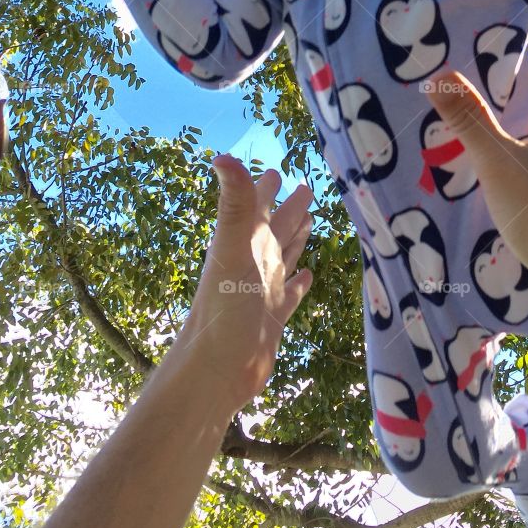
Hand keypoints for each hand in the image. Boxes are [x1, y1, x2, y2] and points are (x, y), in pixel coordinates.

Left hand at [173, 155, 313, 413]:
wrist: (217, 371)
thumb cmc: (225, 310)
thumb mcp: (234, 251)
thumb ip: (235, 206)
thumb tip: (222, 156)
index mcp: (244, 244)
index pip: (257, 208)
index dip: (264, 188)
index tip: (276, 169)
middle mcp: (254, 263)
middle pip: (275, 228)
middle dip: (288, 208)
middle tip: (305, 186)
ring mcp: (263, 291)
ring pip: (284, 255)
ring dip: (295, 237)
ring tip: (310, 219)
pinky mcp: (273, 317)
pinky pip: (291, 293)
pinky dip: (299, 282)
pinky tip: (308, 275)